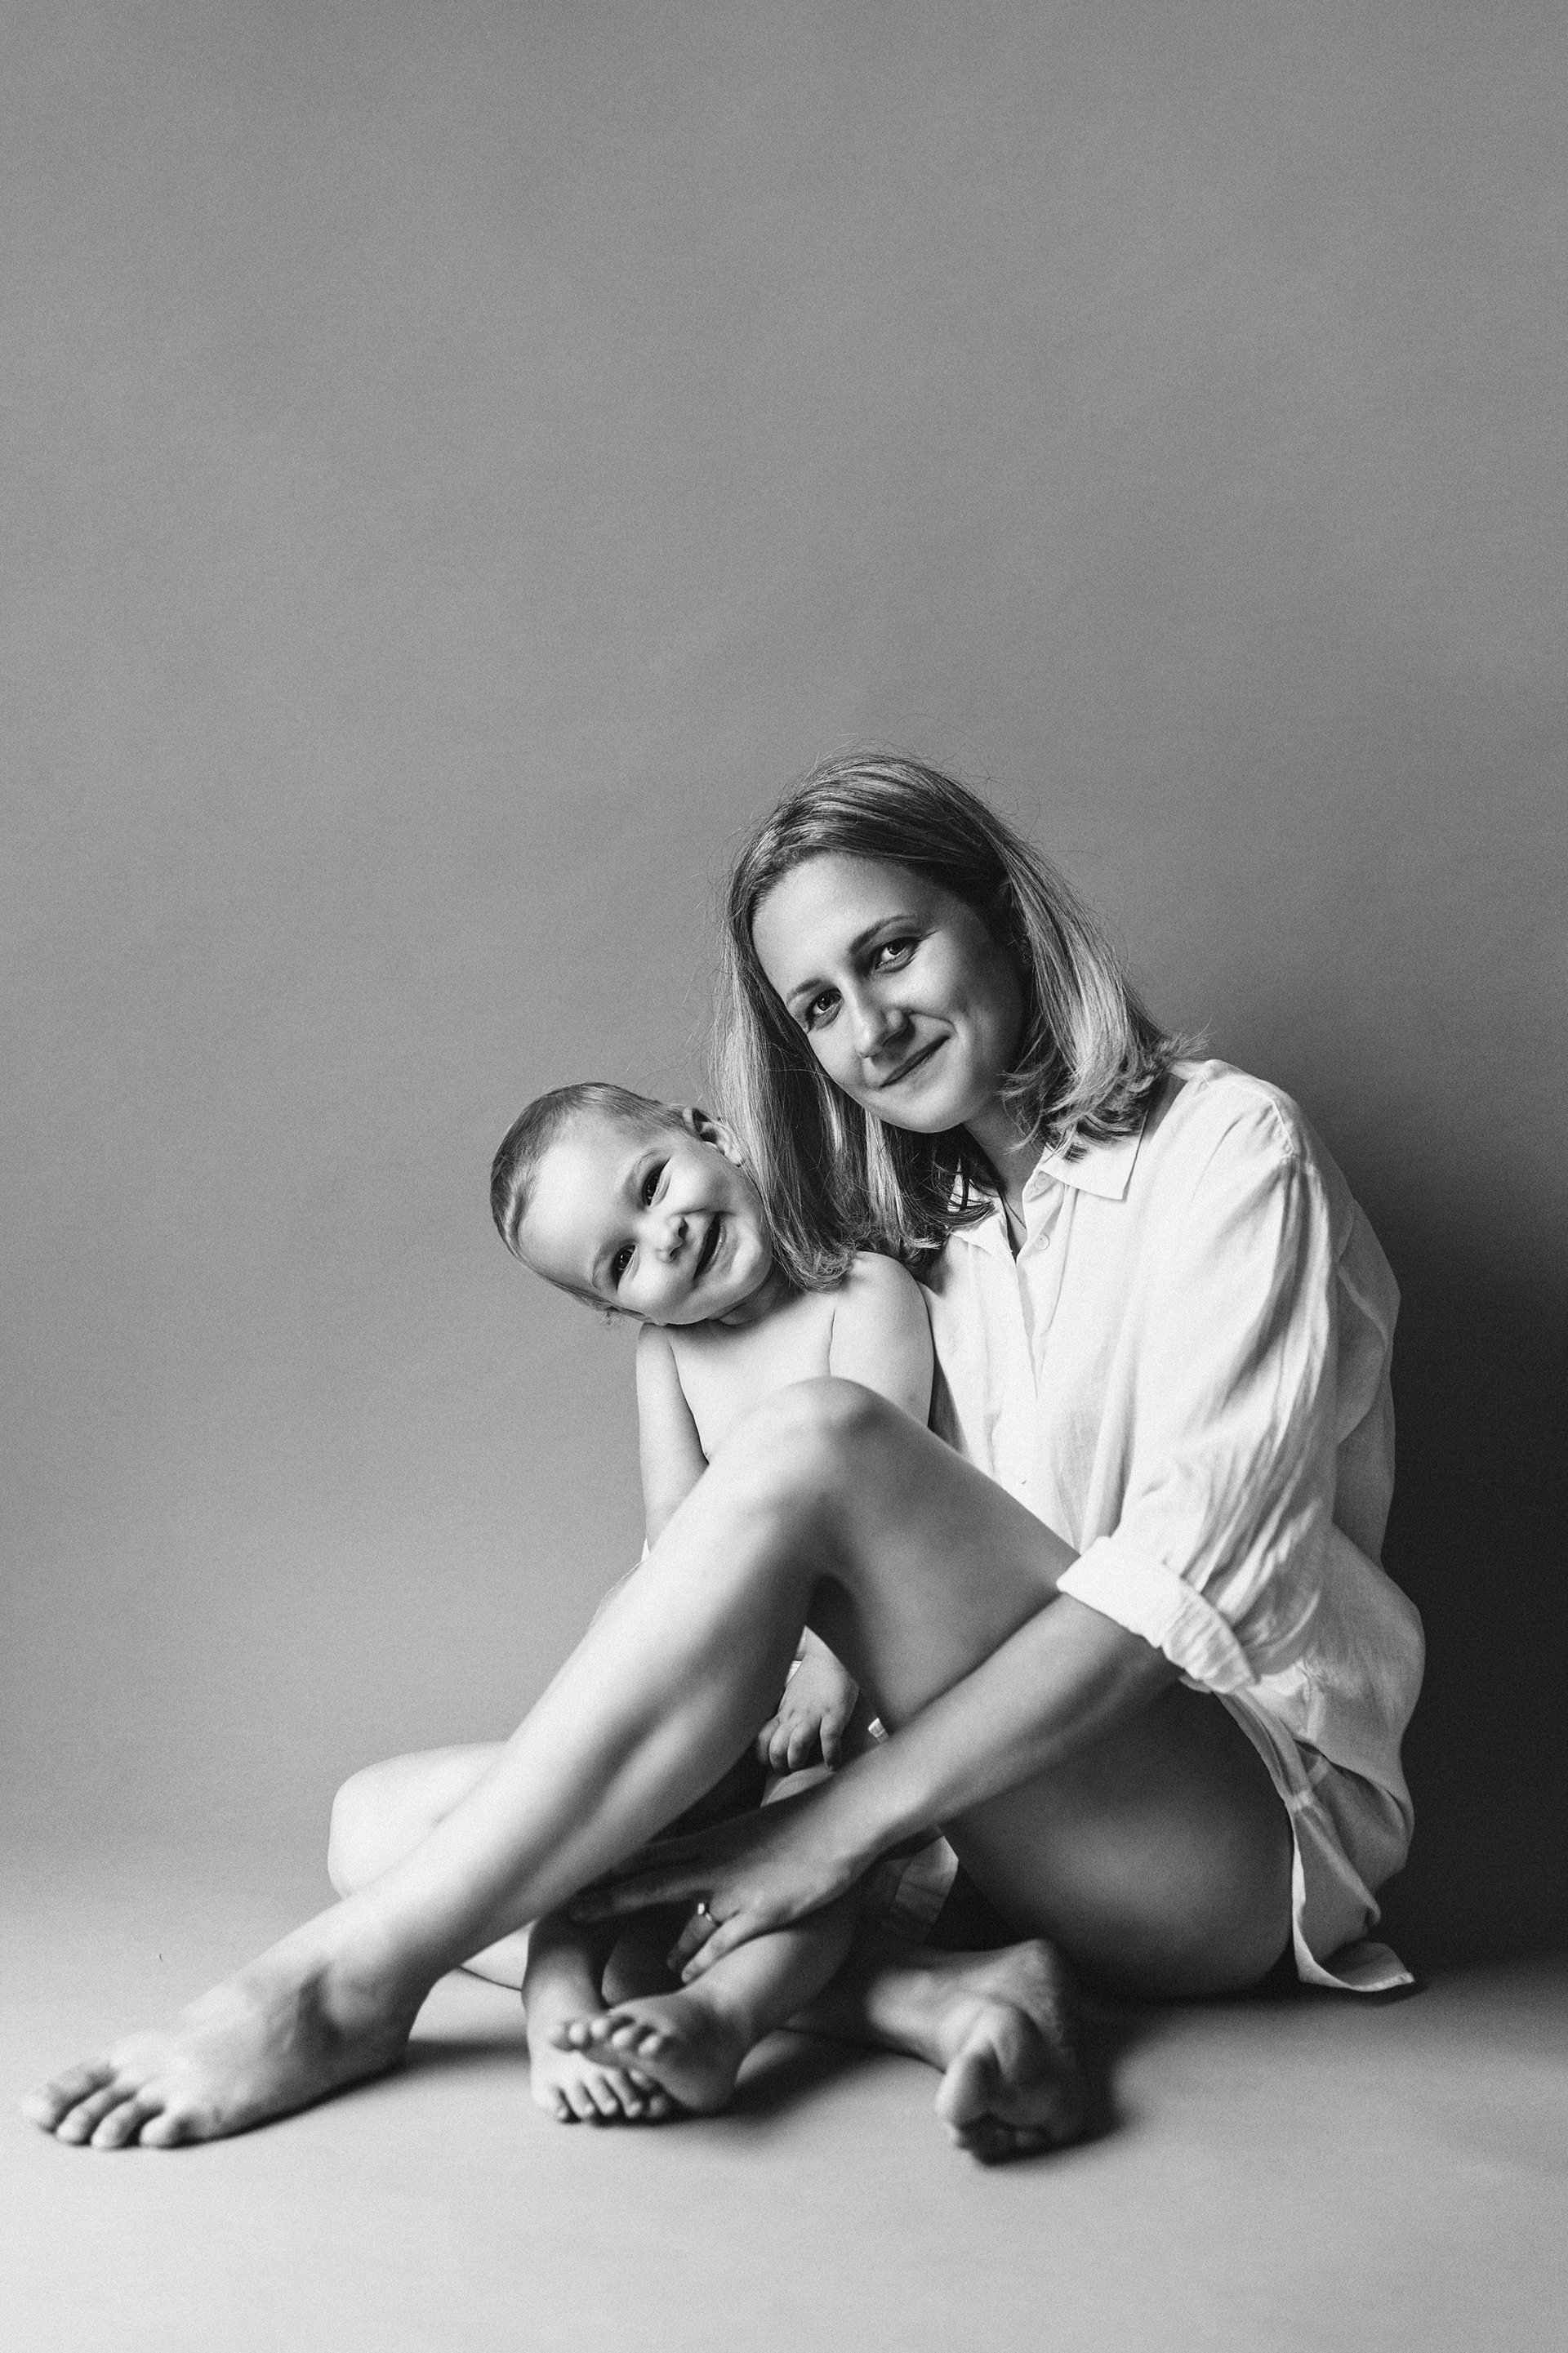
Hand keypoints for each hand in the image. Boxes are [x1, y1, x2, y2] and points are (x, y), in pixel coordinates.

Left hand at [570, 1787, 868, 1977]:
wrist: (843, 1818)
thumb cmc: (801, 1821)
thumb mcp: (750, 1828)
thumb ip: (721, 1844)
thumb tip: (700, 1853)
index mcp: (711, 1839)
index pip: (650, 1852)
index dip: (612, 1865)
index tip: (577, 1873)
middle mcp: (715, 1862)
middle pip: (650, 1880)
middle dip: (609, 1896)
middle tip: (572, 1910)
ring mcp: (737, 1888)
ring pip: (685, 1916)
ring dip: (662, 1940)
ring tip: (642, 1960)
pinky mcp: (763, 1909)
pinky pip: (723, 1938)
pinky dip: (700, 1956)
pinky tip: (685, 1972)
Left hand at [754, 1653, 859, 1771]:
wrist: (832, 1656)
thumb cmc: (813, 1678)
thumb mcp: (790, 1696)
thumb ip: (785, 1714)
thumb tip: (778, 1734)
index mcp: (783, 1712)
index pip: (762, 1740)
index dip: (764, 1756)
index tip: (772, 1764)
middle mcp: (794, 1715)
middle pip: (776, 1748)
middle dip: (780, 1765)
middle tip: (789, 1770)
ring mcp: (814, 1715)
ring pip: (796, 1745)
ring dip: (799, 1761)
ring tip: (806, 1766)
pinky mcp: (834, 1713)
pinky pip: (829, 1739)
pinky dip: (830, 1756)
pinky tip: (833, 1763)